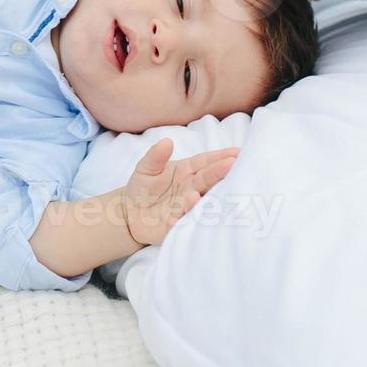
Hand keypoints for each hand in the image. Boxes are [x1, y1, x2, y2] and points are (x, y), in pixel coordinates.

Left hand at [122, 138, 238, 246]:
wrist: (130, 214)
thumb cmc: (142, 187)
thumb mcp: (146, 168)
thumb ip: (156, 156)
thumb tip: (166, 141)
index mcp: (187, 172)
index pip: (205, 162)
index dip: (220, 157)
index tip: (237, 152)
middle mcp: (191, 189)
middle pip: (207, 180)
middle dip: (220, 173)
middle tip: (233, 166)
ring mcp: (186, 207)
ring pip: (199, 203)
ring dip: (201, 199)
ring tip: (197, 195)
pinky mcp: (177, 225)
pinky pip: (180, 223)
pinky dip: (180, 222)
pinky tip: (175, 220)